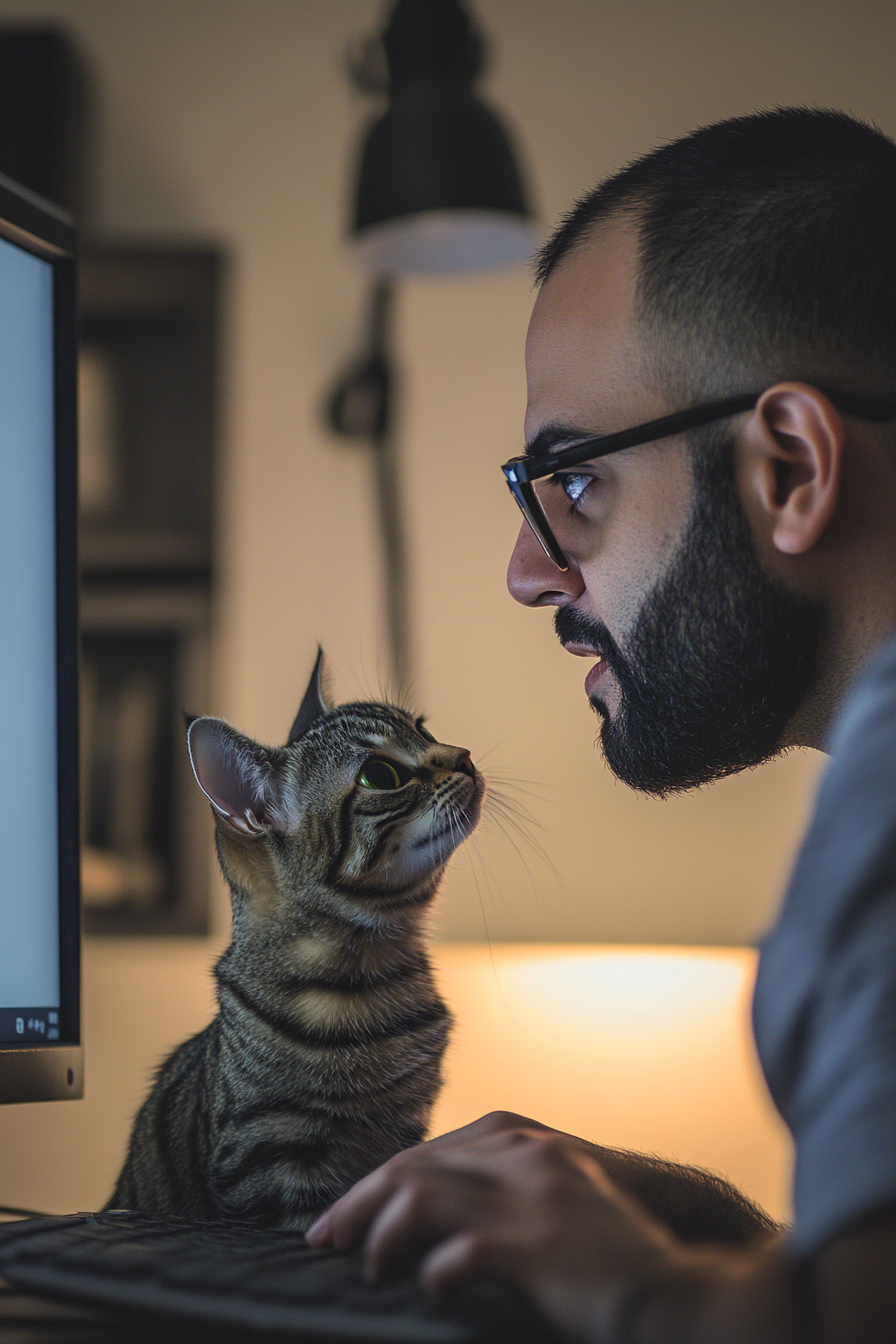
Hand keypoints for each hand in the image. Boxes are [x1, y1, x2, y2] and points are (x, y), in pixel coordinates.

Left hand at [307, 1117, 687, 1342]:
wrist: (672, 1285)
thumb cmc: (609, 1252)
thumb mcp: (555, 1196)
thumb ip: (501, 1186)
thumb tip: (427, 1207)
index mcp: (522, 1140)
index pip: (427, 1150)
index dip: (377, 1182)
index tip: (343, 1215)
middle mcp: (521, 1156)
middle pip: (414, 1165)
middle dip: (360, 1203)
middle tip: (324, 1238)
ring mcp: (529, 1197)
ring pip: (422, 1198)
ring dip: (383, 1235)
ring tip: (370, 1268)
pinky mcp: (536, 1246)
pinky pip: (460, 1253)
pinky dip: (433, 1273)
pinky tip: (427, 1290)